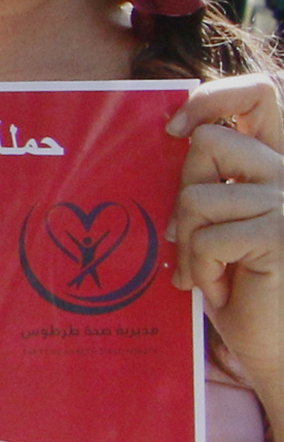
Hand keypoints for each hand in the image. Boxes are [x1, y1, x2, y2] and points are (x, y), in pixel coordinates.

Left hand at [174, 77, 283, 404]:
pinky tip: (217, 287)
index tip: (171, 128)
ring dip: (189, 242)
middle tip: (185, 236)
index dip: (213, 97)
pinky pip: (208, 236)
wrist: (276, 346)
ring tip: (207, 271)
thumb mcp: (221, 222)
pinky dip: (199, 267)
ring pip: (198, 195)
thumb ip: (209, 180)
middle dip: (182, 190)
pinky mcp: (281, 234)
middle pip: (210, 141)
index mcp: (277, 164)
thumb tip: (169, 135)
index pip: (259, 94)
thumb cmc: (241, 285)